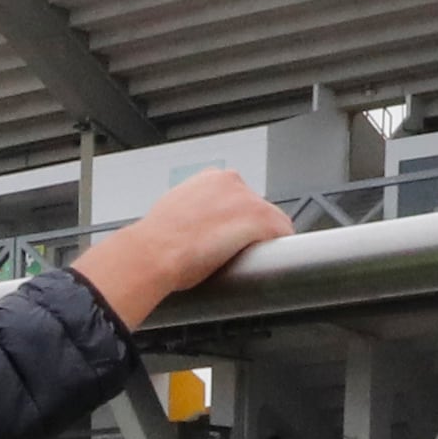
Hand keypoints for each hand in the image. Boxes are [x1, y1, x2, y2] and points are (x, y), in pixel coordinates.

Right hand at [65, 166, 292, 328]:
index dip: (235, 219)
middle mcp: (230, 181)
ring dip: (263, 238)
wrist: (154, 252)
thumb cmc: (156, 240)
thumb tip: (192, 230)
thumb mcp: (172, 213)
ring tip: (245, 259)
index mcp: (208, 178)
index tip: (227, 234)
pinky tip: (269, 260)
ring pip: (271, 219)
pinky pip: (283, 232)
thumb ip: (190, 213)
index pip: (237, 196)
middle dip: (250, 228)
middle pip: (256, 206)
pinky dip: (280, 246)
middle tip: (233, 251)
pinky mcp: (259, 220)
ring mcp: (246, 199)